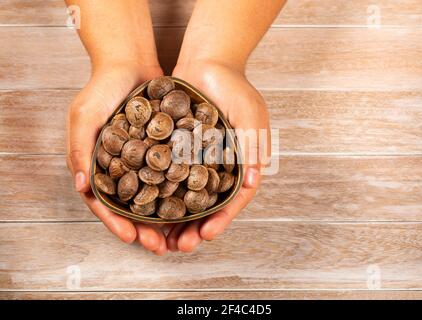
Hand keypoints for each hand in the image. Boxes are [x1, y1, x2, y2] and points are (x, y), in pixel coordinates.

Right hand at [66, 63, 168, 254]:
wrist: (130, 62)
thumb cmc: (102, 89)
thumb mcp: (84, 116)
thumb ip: (80, 149)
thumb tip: (81, 187)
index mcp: (97, 166)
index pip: (105, 203)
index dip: (116, 223)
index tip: (131, 239)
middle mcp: (121, 167)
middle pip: (132, 207)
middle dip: (144, 229)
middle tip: (160, 247)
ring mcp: (143, 160)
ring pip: (154, 196)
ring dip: (164, 218)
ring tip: (178, 235)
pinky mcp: (163, 150)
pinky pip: (171, 174)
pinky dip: (178, 190)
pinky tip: (192, 204)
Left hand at [168, 61, 270, 251]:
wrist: (207, 61)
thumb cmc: (235, 86)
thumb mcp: (250, 115)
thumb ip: (251, 147)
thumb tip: (252, 183)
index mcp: (241, 164)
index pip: (233, 200)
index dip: (221, 219)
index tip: (206, 235)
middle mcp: (218, 167)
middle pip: (207, 206)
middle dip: (194, 228)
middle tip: (179, 247)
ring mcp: (196, 161)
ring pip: (185, 198)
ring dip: (174, 220)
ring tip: (160, 240)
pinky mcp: (176, 151)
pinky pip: (167, 176)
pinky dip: (159, 194)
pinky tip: (146, 209)